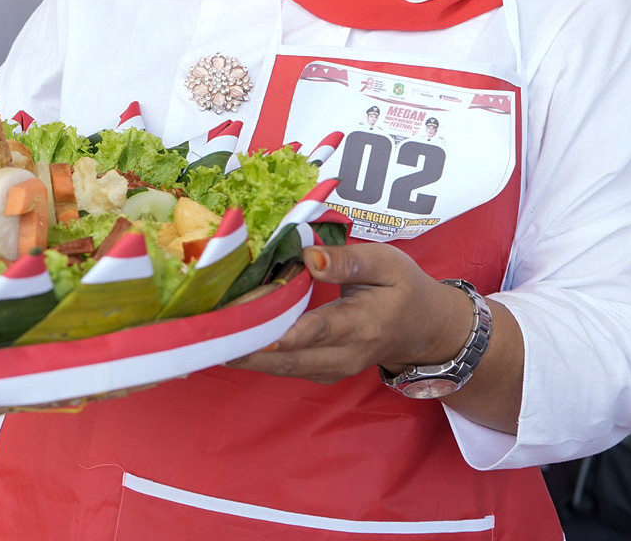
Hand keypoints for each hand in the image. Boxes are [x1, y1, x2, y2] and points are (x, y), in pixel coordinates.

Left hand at [229, 243, 472, 384]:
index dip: (283, 332)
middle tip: (207, 332)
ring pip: (281, 367)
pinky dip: (256, 355)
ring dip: (245, 353)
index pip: (319, 330)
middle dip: (247, 346)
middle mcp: (344, 355)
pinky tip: (228, 339)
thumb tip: (309, 257)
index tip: (250, 328)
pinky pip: (283, 367)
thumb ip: (349, 260)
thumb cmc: (404, 288)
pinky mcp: (320, 372)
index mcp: (363, 323)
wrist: (424, 330)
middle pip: (289, 357)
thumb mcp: (388, 263)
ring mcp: (331, 370)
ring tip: (206, 337)